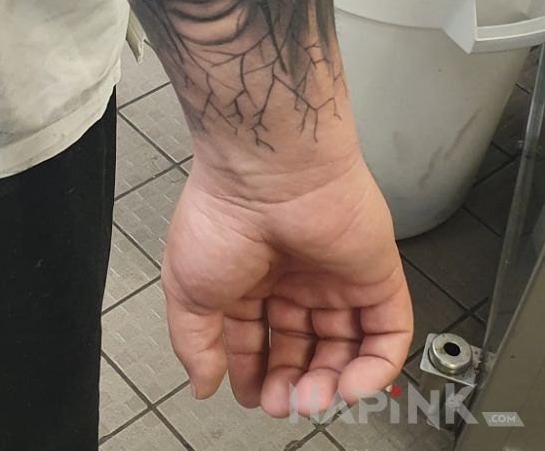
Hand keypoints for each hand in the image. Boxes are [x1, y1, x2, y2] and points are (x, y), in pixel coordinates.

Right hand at [162, 154, 412, 416]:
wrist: (269, 175)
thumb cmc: (223, 217)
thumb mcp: (188, 289)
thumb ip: (194, 342)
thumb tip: (202, 382)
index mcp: (250, 274)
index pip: (258, 334)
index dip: (254, 369)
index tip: (251, 394)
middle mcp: (294, 275)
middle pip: (303, 343)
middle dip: (292, 381)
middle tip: (283, 401)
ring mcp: (337, 275)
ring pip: (346, 344)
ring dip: (331, 382)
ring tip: (311, 399)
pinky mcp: (375, 274)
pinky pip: (387, 331)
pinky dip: (375, 368)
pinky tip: (350, 386)